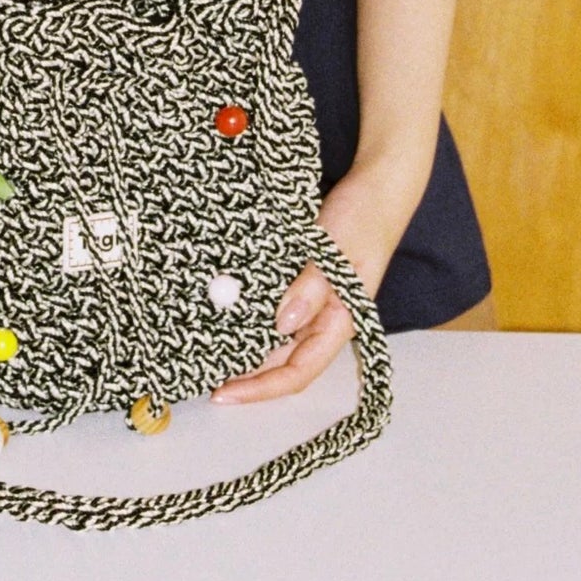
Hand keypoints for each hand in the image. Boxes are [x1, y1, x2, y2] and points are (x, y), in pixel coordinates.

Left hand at [211, 166, 405, 405]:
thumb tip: (281, 324)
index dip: (261, 387)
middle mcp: (325, 321)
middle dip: (247, 377)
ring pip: (277, 342)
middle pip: (283, 364)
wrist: (376, 188)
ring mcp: (314, 306)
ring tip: (209, 355)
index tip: (223, 392)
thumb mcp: (335, 250)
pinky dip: (251, 320)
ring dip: (247, 351)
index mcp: (340, 322)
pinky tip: (226, 319)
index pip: (298, 371)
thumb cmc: (363, 218)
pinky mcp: (303, 287)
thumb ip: (311, 288)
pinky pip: (275, 313)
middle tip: (205, 379)